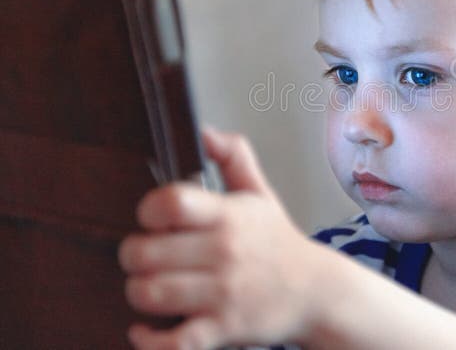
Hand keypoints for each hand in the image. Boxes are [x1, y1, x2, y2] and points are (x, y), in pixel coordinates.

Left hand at [119, 126, 323, 348]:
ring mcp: (222, 294)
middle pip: (143, 253)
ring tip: (151, 287)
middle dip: (134, 256)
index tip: (153, 218)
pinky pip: (171, 342)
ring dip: (140, 293)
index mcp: (229, 217)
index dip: (149, 210)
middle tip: (146, 256)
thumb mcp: (261, 194)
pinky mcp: (222, 331)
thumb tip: (204, 132)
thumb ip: (234, 158)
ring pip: (148, 294)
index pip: (171, 203)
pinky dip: (149, 339)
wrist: (316, 293)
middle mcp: (224, 253)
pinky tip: (147, 328)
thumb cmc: (279, 244)